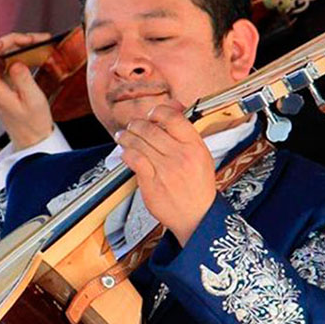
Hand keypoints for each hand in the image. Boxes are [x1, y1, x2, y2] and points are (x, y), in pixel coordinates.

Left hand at [0, 32, 54, 149]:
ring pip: (1, 55)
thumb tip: (15, 62)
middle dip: (12, 42)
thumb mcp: (33, 100)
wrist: (32, 137)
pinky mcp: (2, 82)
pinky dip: (20, 52)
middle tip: (33, 39)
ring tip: (39, 40)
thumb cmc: (32, 122)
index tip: (4, 44)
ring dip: (18, 45)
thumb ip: (23, 79)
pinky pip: (7, 61)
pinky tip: (34, 49)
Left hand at [115, 103, 215, 245]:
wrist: (197, 216)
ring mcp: (166, 170)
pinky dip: (126, 153)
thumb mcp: (202, 156)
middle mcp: (181, 156)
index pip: (173, 118)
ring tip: (122, 136)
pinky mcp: (152, 183)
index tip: (151, 115)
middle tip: (132, 126)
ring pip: (139, 142)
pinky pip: (134, 160)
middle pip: (151, 129)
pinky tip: (124, 152)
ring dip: (126, 136)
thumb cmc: (198, 186)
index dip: (158, 112)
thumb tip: (173, 107)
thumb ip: (186, 133)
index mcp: (195, 146)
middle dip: (136, 124)